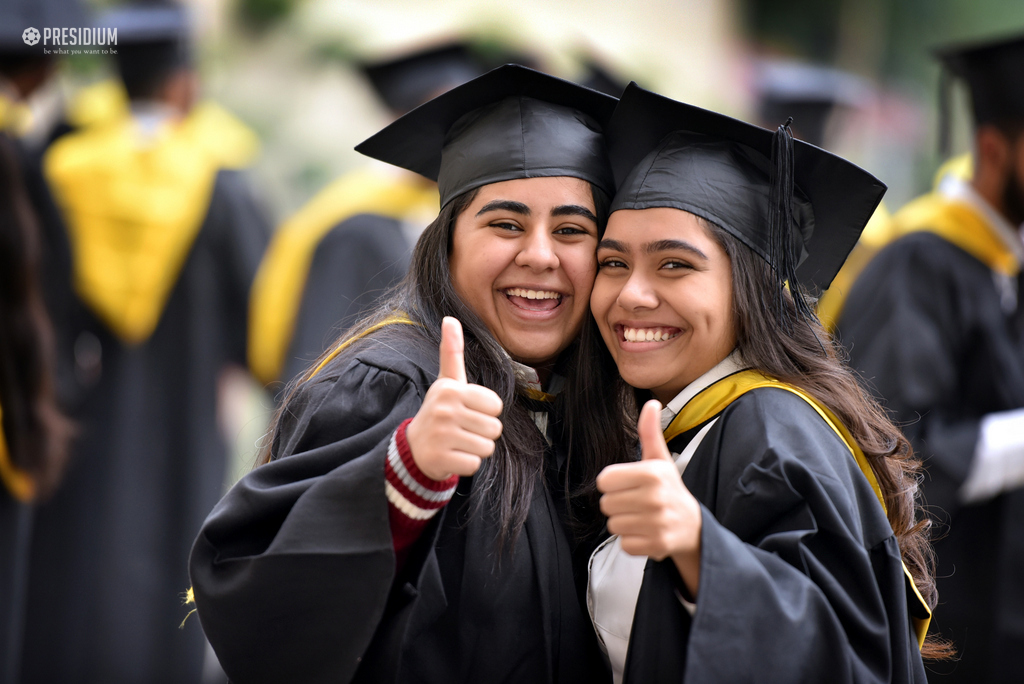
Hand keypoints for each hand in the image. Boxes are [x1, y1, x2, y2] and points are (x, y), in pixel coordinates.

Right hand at [405, 317, 503, 480]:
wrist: (413, 448)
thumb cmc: (439, 411)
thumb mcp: (446, 382)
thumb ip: (452, 352)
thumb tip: (450, 318)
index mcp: (450, 389)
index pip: (496, 405)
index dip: (486, 412)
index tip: (467, 411)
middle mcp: (444, 410)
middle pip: (495, 428)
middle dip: (482, 432)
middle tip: (462, 430)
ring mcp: (441, 436)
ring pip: (487, 447)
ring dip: (475, 448)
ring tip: (458, 442)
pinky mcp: (441, 459)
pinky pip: (475, 464)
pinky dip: (466, 464)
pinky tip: (452, 455)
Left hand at [597, 399, 701, 593]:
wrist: (693, 527)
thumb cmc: (669, 489)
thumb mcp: (660, 459)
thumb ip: (650, 432)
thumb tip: (652, 402)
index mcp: (652, 473)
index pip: (604, 480)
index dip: (613, 484)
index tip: (630, 485)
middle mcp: (655, 497)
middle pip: (605, 504)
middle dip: (618, 504)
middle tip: (637, 503)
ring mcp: (657, 523)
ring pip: (613, 525)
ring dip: (624, 523)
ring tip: (642, 517)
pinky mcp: (657, 545)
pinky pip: (624, 544)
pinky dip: (632, 541)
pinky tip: (647, 532)